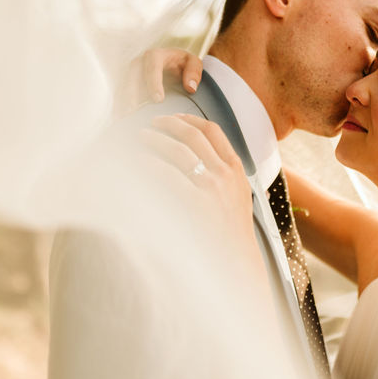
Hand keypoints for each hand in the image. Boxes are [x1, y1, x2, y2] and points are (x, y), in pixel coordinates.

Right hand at [119, 47, 204, 109]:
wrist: (172, 61)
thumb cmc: (182, 63)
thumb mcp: (193, 63)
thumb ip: (194, 72)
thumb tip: (190, 87)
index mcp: (157, 55)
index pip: (153, 67)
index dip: (154, 83)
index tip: (158, 99)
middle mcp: (141, 62)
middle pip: (133, 75)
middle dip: (132, 92)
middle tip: (133, 109)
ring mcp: (133, 72)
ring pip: (124, 84)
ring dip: (123, 99)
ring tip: (123, 116)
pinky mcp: (129, 81)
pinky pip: (121, 92)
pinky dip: (119, 103)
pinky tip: (119, 117)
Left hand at [145, 113, 251, 244]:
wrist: (236, 260)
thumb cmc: (231, 232)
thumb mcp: (237, 197)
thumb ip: (224, 177)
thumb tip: (200, 162)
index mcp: (235, 169)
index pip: (213, 132)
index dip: (191, 120)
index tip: (175, 118)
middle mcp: (224, 173)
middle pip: (193, 136)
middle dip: (170, 124)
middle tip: (152, 124)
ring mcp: (211, 187)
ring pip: (179, 151)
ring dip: (157, 140)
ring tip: (141, 138)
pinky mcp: (196, 202)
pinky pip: (167, 174)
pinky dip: (150, 164)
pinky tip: (140, 163)